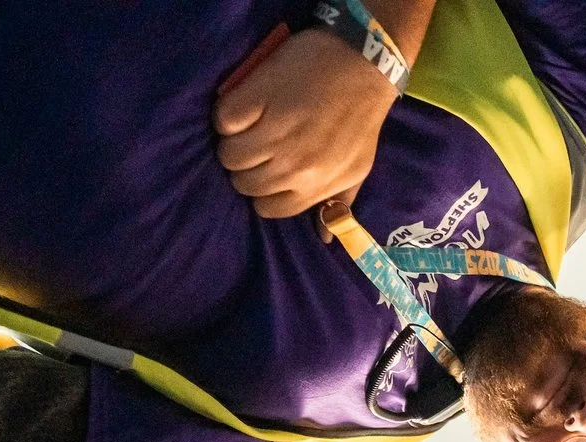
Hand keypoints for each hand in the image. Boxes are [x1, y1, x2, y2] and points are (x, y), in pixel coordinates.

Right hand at [214, 28, 398, 219]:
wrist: (362, 62)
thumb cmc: (360, 116)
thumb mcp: (358, 166)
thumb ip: (338, 200)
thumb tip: (324, 236)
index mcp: (316, 184)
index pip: (267, 209)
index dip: (264, 190)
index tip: (268, 170)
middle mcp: (294, 165)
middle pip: (244, 183)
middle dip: (247, 167)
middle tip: (258, 144)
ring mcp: (274, 131)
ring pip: (229, 155)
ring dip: (233, 141)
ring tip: (249, 125)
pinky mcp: (258, 97)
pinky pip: (224, 120)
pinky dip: (228, 113)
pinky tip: (246, 105)